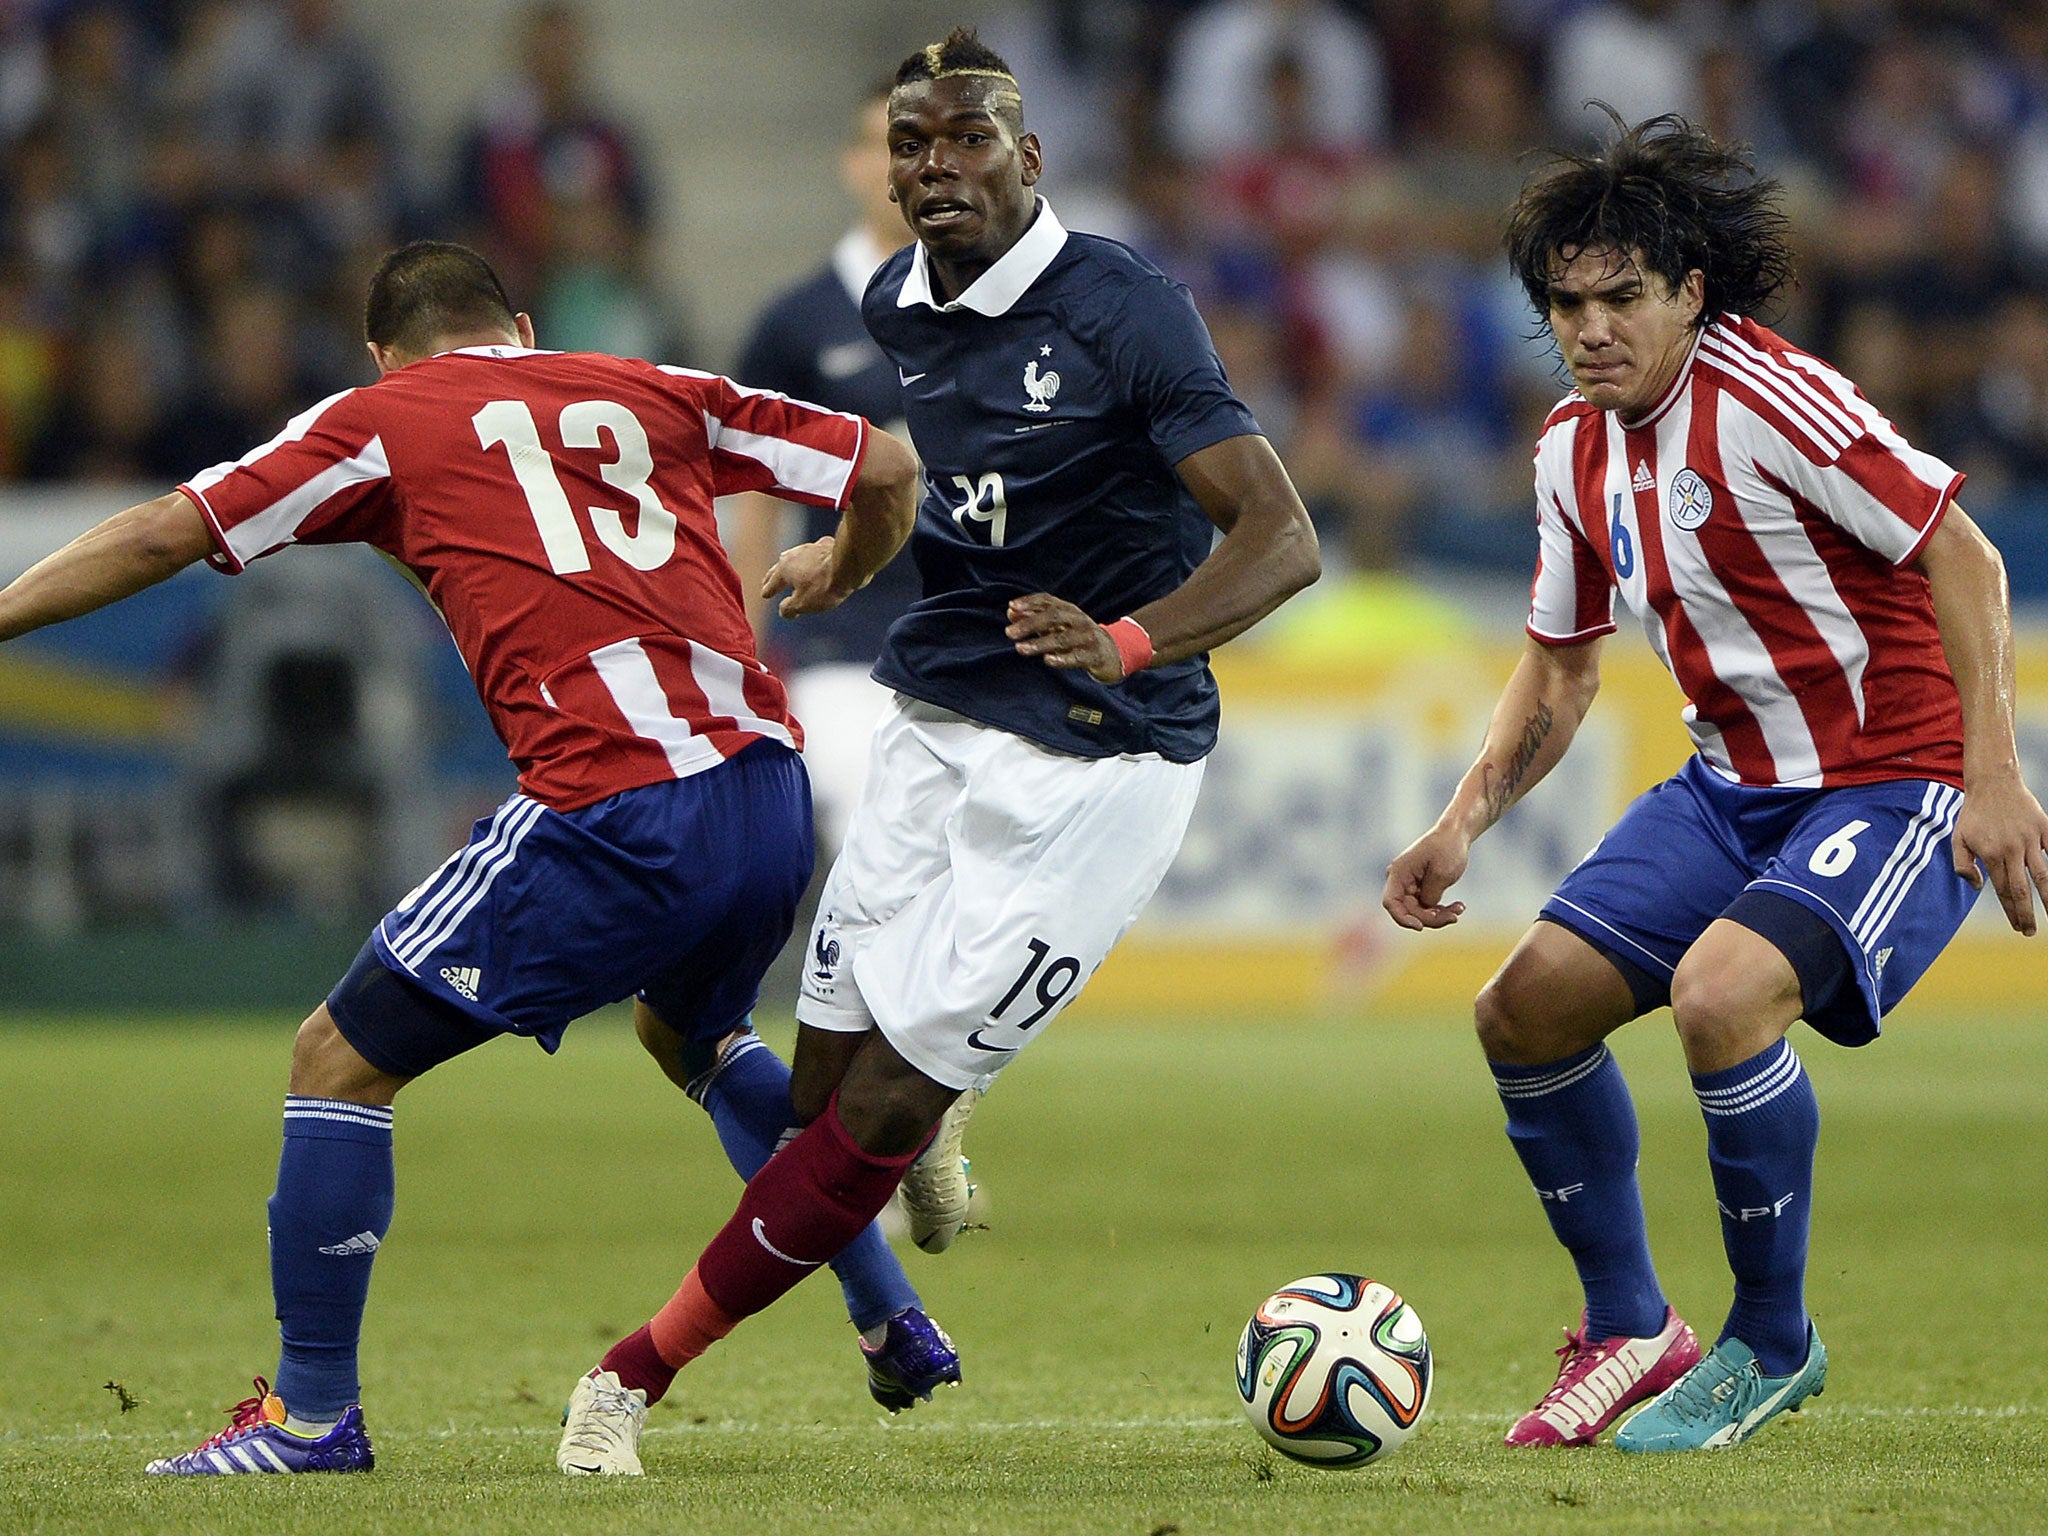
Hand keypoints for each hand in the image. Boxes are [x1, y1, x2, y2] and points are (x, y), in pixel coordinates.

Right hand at [763, 537, 851, 617]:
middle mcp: (793, 556)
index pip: (772, 583)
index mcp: (784, 570)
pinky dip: (810, 556)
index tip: (765, 595)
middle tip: (767, 581)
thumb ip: (789, 608)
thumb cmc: (824, 586)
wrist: (849, 566)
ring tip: (786, 567)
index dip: (768, 591)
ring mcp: (809, 548)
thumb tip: (784, 611)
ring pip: (795, 556)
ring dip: (789, 563)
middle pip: (779, 567)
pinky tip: (813, 555)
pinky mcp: (825, 545)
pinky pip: (813, 551)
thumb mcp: (803, 604)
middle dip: (773, 576)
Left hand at [1006, 593, 1123, 682]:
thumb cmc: (1077, 637)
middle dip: (1030, 624)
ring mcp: (1087, 637)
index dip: (1030, 602)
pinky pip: (1076, 657)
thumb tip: (1010, 612)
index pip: (1048, 600)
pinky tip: (1047, 660)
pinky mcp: (1093, 655)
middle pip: (1053, 617)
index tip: (1012, 607)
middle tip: (1010, 633)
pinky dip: (1062, 658)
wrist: (1111, 653)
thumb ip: (1035, 618)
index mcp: (1068, 610)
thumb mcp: (1057, 626)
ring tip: (1020, 648)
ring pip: (1062, 638)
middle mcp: (1078, 619)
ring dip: (1039, 643)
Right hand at [1382, 824, 1471, 930]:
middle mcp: (1401, 880)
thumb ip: (1431, 895)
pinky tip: (1458, 906)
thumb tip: (1426, 910)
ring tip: (1459, 908)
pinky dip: (1442, 909)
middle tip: (1454, 916)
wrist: (1456, 833)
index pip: (1391, 902)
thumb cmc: (1448, 848)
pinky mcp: (1421, 888)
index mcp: (1399, 872)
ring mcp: (1411, 885)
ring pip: (1420, 911)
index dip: (1402, 918)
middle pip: (1408, 910)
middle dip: (1430, 918)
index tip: (1420, 927)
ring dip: (1440, 915)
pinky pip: (1428, 906)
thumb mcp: (1442, 873)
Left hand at [1951, 769, 2047, 935]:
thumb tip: (1976, 886)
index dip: (2011, 911)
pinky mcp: (2045, 829)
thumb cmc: (1973, 813)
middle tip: (2030, 932)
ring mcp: (2031, 839)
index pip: (2004, 891)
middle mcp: (2013, 850)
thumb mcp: (1958, 838)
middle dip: (2028, 914)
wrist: (1993, 783)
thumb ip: (1962, 864)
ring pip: (2044, 875)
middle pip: (2023, 889)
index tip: (2018, 927)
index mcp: (1992, 855)